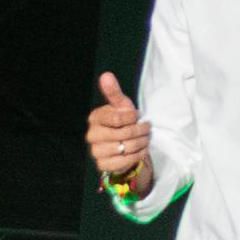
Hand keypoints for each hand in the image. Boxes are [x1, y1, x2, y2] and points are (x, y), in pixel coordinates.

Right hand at [88, 73, 150, 189]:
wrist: (124, 146)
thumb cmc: (123, 122)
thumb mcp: (121, 106)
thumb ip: (114, 92)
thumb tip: (106, 75)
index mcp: (95, 118)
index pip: (118, 118)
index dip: (132, 118)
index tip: (138, 116)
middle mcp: (92, 135)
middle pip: (125, 134)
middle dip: (140, 131)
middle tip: (147, 129)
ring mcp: (95, 151)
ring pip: (127, 147)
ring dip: (141, 143)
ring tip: (145, 139)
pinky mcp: (102, 165)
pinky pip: (124, 161)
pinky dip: (137, 156)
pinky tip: (140, 150)